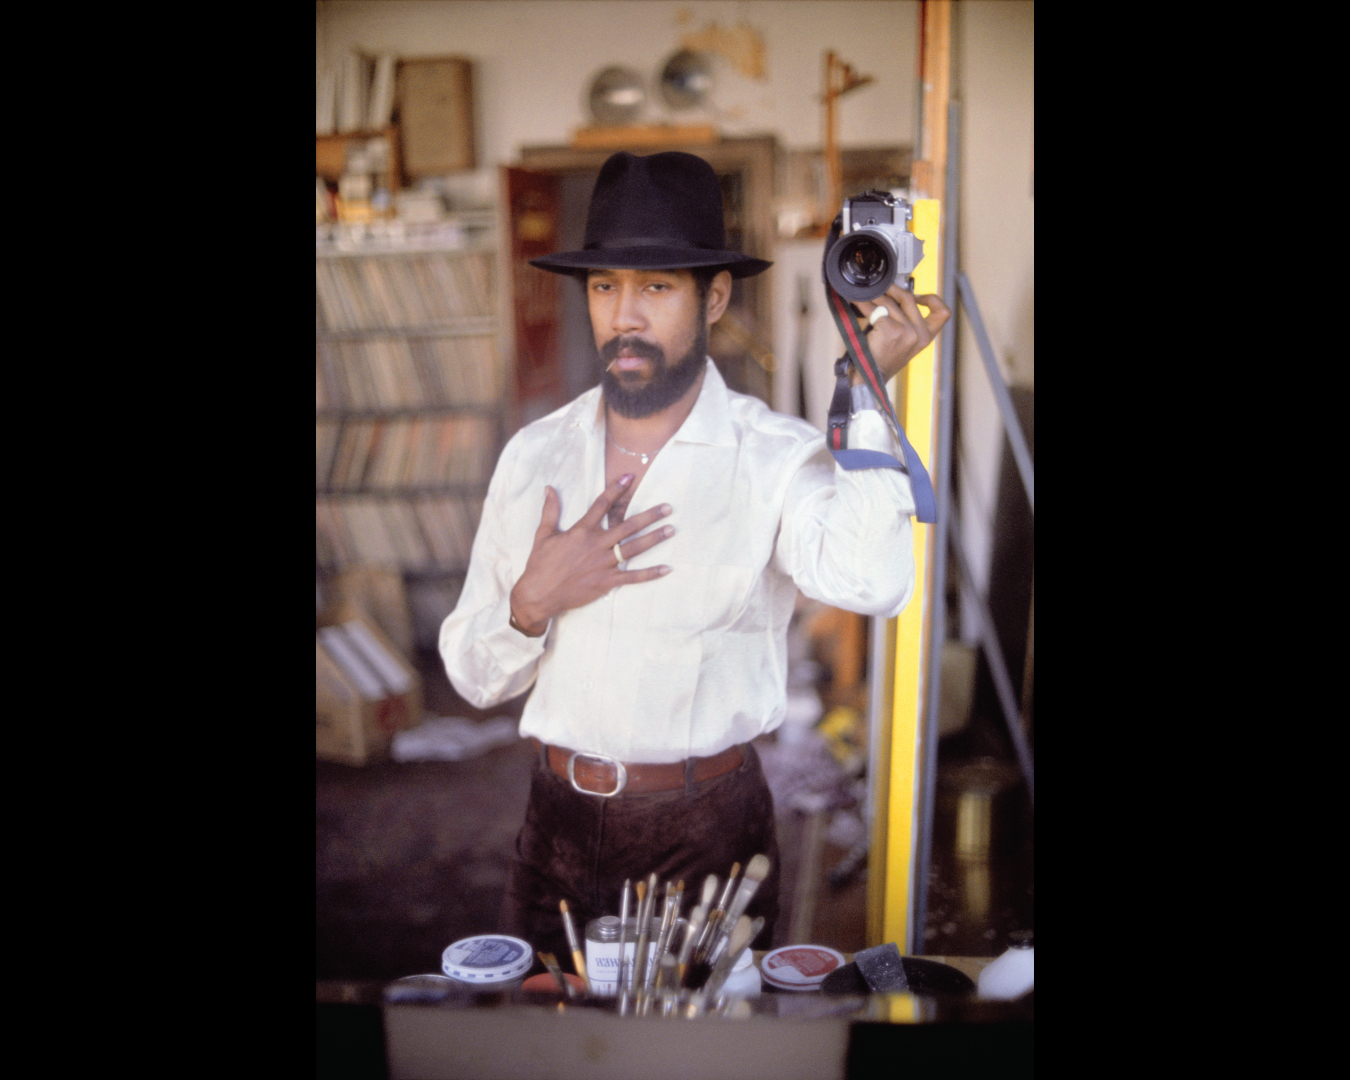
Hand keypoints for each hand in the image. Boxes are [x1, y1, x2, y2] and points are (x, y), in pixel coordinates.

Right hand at [508, 475, 674, 635]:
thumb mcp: (544, 534)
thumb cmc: (540, 564)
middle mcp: (596, 544)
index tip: (630, 477)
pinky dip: (650, 573)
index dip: (616, 489)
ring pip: (634, 548)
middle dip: (649, 516)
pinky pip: (632, 577)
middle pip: (628, 526)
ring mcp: (603, 564)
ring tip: (671, 530)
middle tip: (668, 508)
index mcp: (581, 531)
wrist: (539, 594)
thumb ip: (550, 510)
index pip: (602, 505)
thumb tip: (548, 488)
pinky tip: (666, 568)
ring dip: (654, 539)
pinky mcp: (606, 582)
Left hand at [854, 287, 951, 383]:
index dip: (932, 299)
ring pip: (889, 302)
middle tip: (878, 288)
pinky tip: (857, 302)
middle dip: (891, 289)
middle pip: (908, 298)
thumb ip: (906, 321)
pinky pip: (875, 310)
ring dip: (874, 296)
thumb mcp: (903, 341)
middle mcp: (919, 334)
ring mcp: (906, 332)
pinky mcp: (890, 330)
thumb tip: (895, 295)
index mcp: (926, 337)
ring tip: (863, 295)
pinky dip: (863, 304)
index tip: (918, 296)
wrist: (870, 377)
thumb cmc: (883, 359)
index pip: (942, 313)